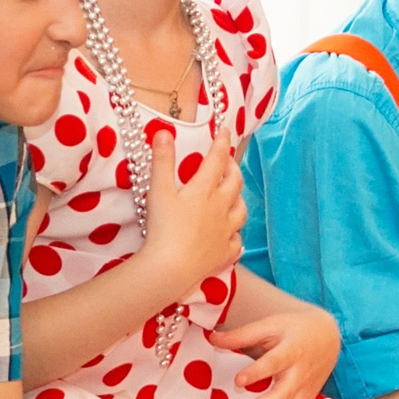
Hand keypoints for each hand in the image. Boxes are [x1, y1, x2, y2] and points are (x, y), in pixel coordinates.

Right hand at [133, 128, 243, 297]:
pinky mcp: (225, 254)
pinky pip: (236, 242)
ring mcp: (226, 232)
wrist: (171, 268)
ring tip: (233, 196)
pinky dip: (235, 236)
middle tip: (228, 163)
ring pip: (241, 211)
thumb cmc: (163, 228)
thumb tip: (164, 132)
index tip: (225, 131)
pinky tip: (232, 236)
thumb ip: (162, 161)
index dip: (221, 143)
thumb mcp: (158, 190)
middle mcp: (221, 208)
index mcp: (205, 190)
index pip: (217, 160)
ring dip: (238, 200)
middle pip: (234, 183)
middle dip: (232, 169)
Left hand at [210, 305, 341, 398]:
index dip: (257, 373)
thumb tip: (212, 339)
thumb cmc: (294, 330)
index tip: (238, 381)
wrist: (328, 338)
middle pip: (283, 396)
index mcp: (291, 351)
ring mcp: (305, 392)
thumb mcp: (271, 325)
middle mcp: (300, 375)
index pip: (275, 363)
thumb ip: (242, 335)